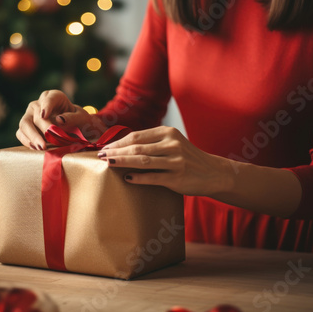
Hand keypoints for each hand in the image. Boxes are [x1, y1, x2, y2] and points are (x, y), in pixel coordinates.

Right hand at [16, 90, 106, 149]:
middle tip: (48, 139)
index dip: (46, 106)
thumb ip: (73, 118)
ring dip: (31, 136)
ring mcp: (30, 115)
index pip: (49, 98)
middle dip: (42, 128)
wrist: (74, 129)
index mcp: (54, 96)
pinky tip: (34, 147)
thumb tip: (59, 119)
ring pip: (24, 123)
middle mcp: (39, 104)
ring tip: (41, 147)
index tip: (44, 115)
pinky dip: (26, 141)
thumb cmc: (79, 121)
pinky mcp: (25, 127)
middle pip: (36, 114)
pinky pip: (21, 133)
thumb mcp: (82, 118)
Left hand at [98, 126, 231, 195]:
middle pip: (137, 148)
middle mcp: (172, 144)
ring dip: (122, 162)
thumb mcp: (172, 143)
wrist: (212, 173)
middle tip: (100, 156)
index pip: (137, 136)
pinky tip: (126, 178)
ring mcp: (175, 161)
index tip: (104, 148)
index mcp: (168, 133)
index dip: (118, 142)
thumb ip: (151, 142)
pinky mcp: (177, 178)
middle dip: (116, 152)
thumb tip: (120, 147)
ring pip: (143, 161)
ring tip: (108, 163)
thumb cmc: (186, 157)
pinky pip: (152, 177)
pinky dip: (138, 178)